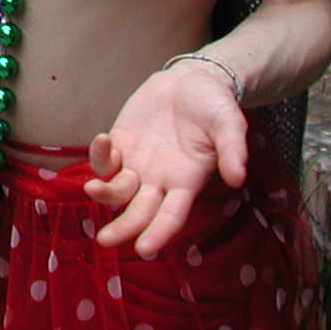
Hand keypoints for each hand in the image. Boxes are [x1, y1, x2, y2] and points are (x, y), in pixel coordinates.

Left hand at [82, 60, 248, 256]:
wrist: (192, 80)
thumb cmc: (215, 106)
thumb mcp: (230, 124)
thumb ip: (233, 150)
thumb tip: (238, 178)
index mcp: (187, 182)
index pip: (171, 215)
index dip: (159, 233)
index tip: (144, 250)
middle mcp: (160, 179)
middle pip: (138, 212)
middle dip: (123, 228)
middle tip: (105, 241)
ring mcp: (138, 162)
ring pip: (117, 189)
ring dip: (104, 193)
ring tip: (93, 188)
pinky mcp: (121, 142)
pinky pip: (105, 159)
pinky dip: (99, 155)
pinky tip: (102, 141)